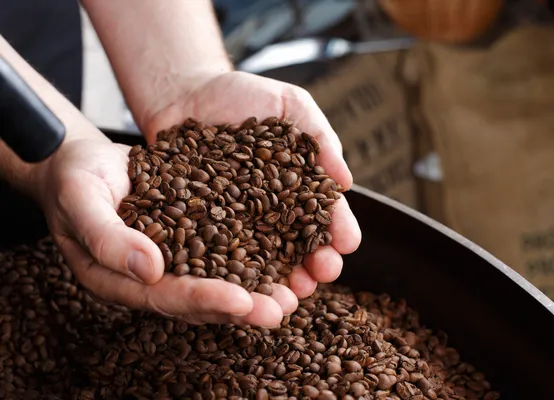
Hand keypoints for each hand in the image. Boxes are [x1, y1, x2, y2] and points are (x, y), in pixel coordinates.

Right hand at [37, 135, 286, 326]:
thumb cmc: (74, 179)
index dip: (205, 299)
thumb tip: (148, 269)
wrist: (78, 161)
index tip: (242, 301)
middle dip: (242, 306)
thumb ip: (107, 236)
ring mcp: (171, 259)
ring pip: (216, 279)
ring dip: (255, 287)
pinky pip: (222, 250)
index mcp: (119, 279)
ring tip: (293, 291)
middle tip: (281, 310)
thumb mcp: (81, 200)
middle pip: (199, 298)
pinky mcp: (188, 237)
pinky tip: (282, 253)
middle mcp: (149, 276)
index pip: (166, 296)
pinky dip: (251, 255)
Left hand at [141, 71, 361, 319]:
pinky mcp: (204, 225)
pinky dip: (232, 272)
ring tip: (290, 293)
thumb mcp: (289, 103)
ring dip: (280, 278)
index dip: (339, 228)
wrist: (184, 93)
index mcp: (299, 183)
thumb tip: (346, 180)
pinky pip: (218, 252)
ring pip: (264, 257)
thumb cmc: (241, 95)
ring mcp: (238, 220)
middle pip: (299, 243)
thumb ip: (319, 135)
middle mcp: (272, 209)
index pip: (325, 211)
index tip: (347, 243)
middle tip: (324, 274)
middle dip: (316, 261)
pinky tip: (241, 287)